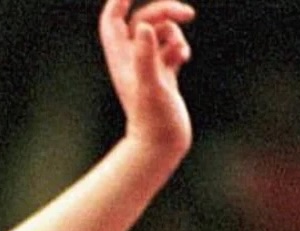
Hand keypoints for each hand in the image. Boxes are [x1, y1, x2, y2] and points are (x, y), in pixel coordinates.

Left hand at [100, 0, 194, 154]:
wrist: (162, 147)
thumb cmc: (154, 120)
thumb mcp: (151, 85)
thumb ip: (146, 56)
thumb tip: (143, 27)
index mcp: (121, 59)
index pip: (112, 20)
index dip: (120, 0)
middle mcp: (131, 62)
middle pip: (142, 21)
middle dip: (164, 11)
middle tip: (187, 13)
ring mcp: (147, 69)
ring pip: (158, 34)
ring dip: (174, 31)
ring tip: (182, 50)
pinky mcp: (163, 78)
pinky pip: (170, 50)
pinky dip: (179, 46)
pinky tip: (184, 58)